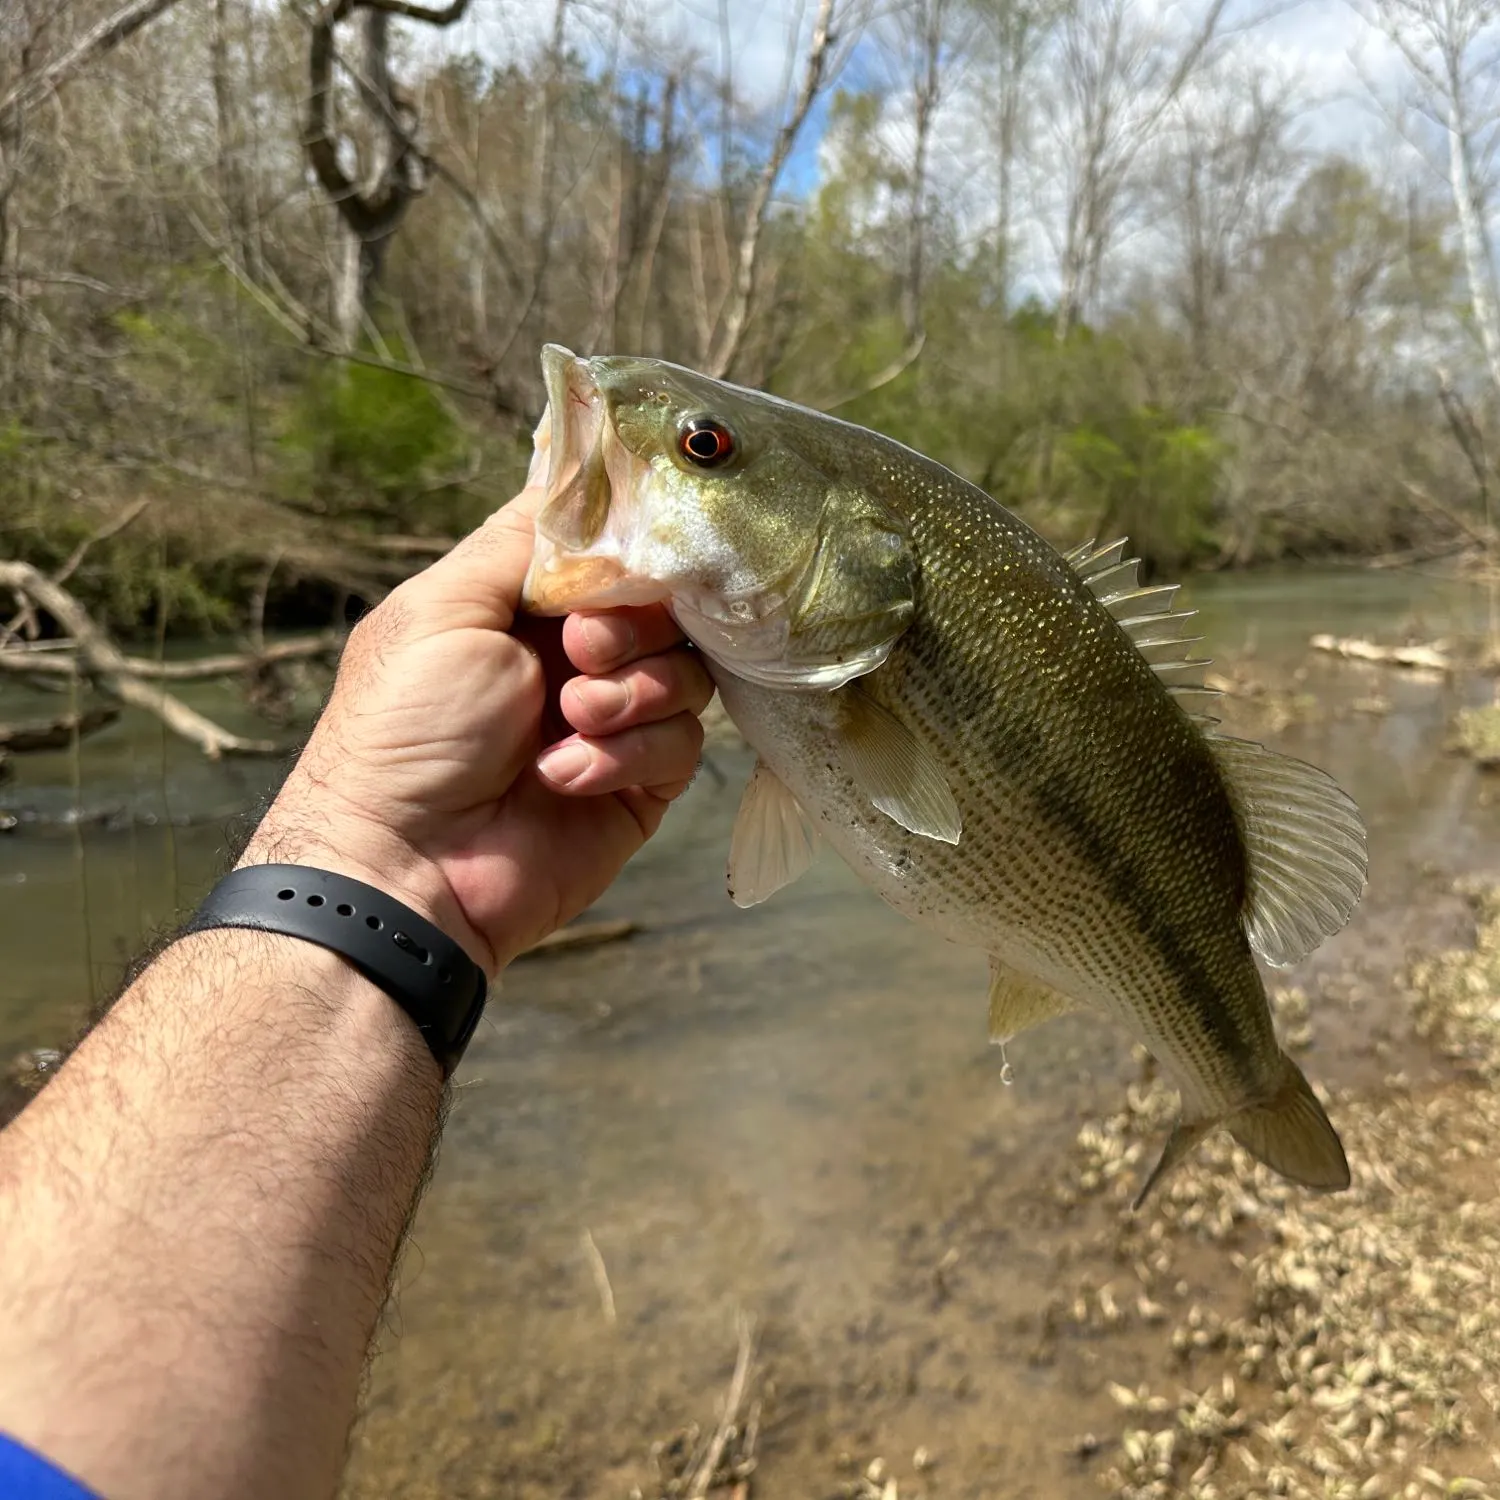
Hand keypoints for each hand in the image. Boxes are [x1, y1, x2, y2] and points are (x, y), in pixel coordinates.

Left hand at [240, 487, 711, 972]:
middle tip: (582, 650)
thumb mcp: (446, 607)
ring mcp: (612, 720)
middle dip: (630, 624)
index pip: (610, 549)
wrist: (408, 865)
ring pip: (686, 672)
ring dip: (631, 693)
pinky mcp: (640, 784)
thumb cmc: (407, 727)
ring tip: (572, 720)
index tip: (626, 556)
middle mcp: (573, 656)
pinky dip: (627, 755)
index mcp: (522, 605)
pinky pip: (682, 744)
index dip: (627, 548)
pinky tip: (567, 775)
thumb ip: (522, 541)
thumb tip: (581, 477)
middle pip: (663, 605)